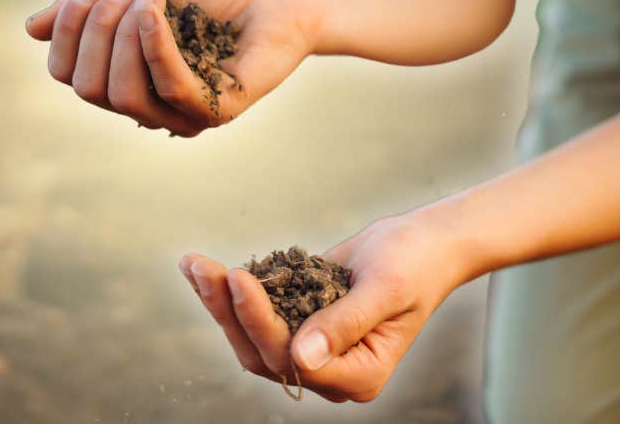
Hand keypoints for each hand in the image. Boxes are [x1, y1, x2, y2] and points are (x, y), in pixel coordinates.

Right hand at [24, 0, 318, 136]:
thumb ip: (90, 5)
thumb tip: (30, 29)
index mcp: (123, 78)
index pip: (66, 73)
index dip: (67, 29)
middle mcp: (146, 105)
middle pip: (87, 86)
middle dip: (94, 30)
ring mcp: (180, 115)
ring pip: (121, 95)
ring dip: (123, 35)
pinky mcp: (215, 113)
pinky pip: (168, 88)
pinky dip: (154, 45)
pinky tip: (154, 10)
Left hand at [178, 210, 467, 402]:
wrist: (425, 243)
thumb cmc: (415, 264)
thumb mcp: (385, 289)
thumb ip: (345, 324)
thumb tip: (303, 358)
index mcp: (359, 376)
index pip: (295, 360)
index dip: (261, 323)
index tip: (239, 279)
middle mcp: (331, 371)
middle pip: (265, 354)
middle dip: (229, 312)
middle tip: (204, 267)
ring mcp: (312, 350)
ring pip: (253, 338)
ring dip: (220, 302)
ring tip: (194, 264)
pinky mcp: (299, 324)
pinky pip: (258, 315)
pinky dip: (229, 293)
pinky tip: (203, 268)